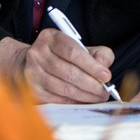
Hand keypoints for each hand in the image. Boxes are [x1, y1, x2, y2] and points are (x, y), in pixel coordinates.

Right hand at [0, 32, 115, 103]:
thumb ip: (98, 53)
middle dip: (91, 84)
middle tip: (105, 92)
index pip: (73, 52)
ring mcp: (33, 72)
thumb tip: (104, 67)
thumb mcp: (82, 47)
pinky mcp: (32, 89)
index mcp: (51, 38)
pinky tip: (84, 101)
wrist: (32, 63)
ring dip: (85, 95)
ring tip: (98, 97)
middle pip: (69, 72)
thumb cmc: (63, 55)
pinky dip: (74, 102)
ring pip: (63, 88)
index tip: (106, 76)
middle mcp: (38, 54)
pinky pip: (57, 99)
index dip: (91, 65)